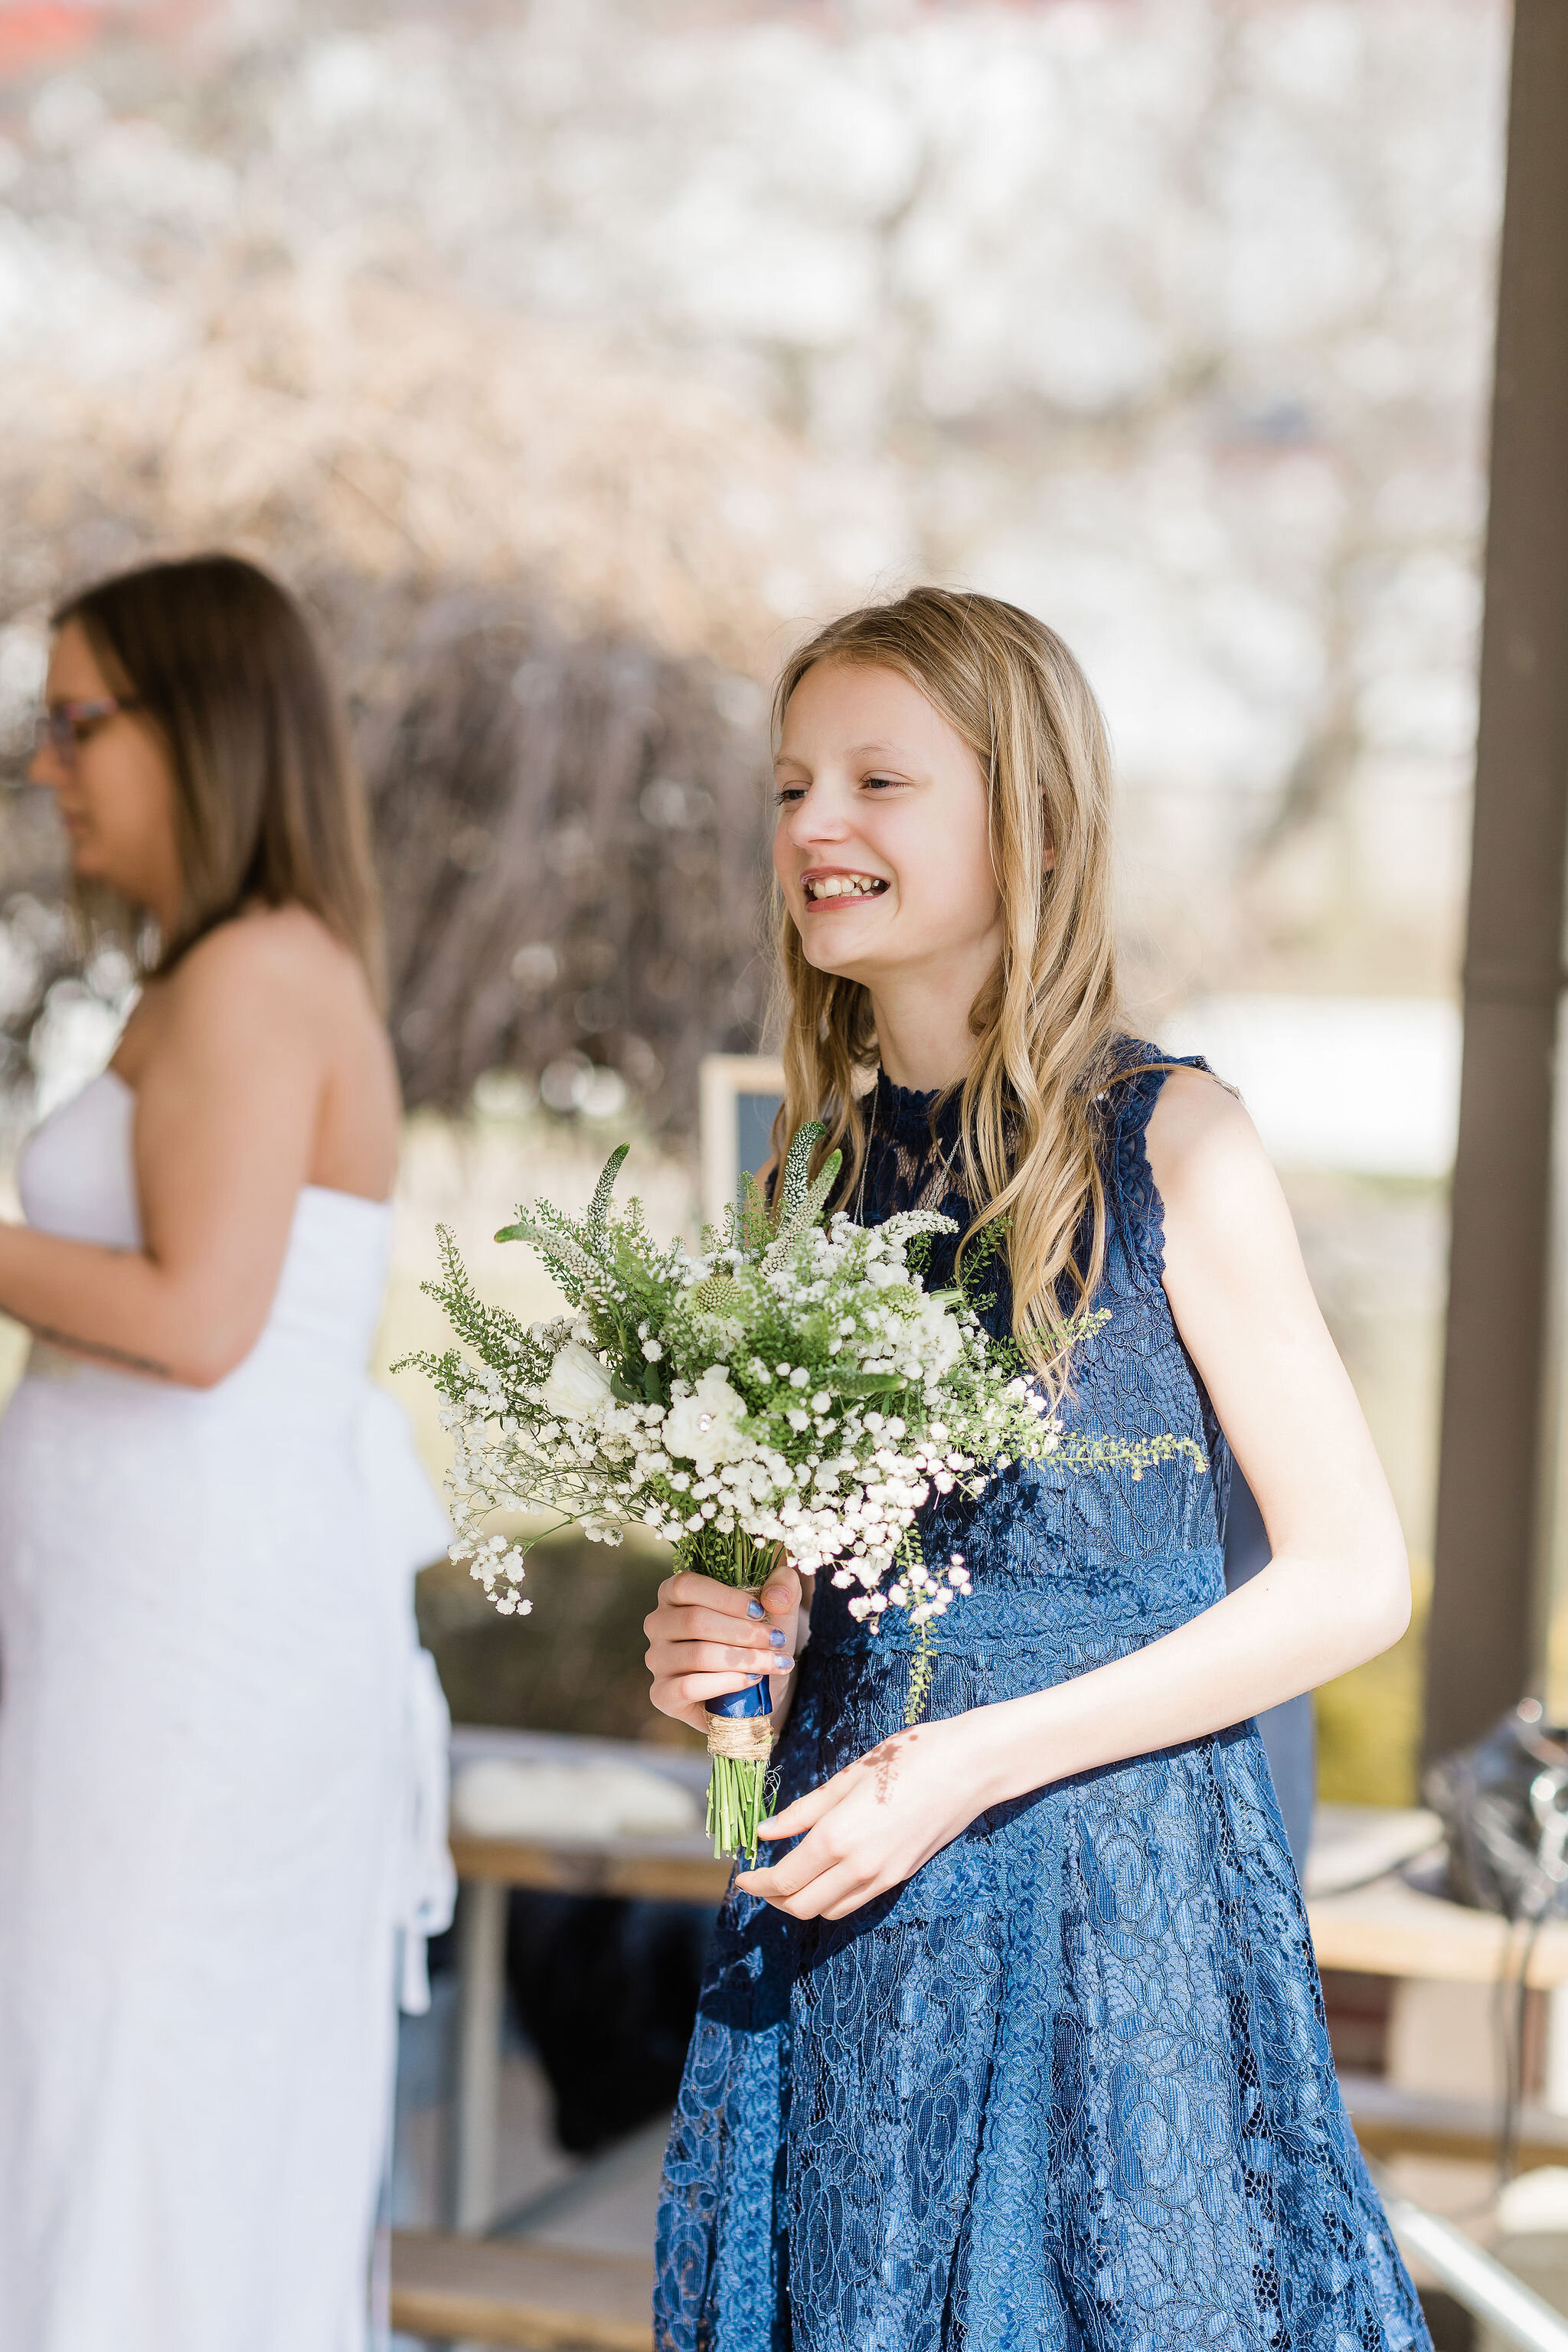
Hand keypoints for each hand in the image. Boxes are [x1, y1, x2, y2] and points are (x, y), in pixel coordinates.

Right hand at [643, 1559, 804, 1736]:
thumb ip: (783, 1584)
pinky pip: (688, 1687)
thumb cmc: (758, 1637)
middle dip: (743, 1632)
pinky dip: (726, 1682)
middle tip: (777, 1641)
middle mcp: (658, 1624)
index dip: (726, 1598)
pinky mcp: (662, 1694)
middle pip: (694, 1621)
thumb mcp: (777, 1606)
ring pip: (697, 1654)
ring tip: (775, 1663)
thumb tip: (775, 1598)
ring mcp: (657, 1660)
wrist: (757, 1688)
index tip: (761, 1611)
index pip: (687, 1585)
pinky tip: (752, 1680)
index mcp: (674, 1593)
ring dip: (743, 1659)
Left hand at [735, 1711, 1000, 1920]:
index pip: (784, 1879)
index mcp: (838, 1837)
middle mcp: (858, 1867)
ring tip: (788, 1877)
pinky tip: (823, 1874)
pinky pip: (854, 1902)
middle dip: (773, 1898)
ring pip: (828, 1911)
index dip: (756, 1882)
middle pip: (800, 1906)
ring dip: (801, 1901)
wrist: (968, 1768)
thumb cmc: (907, 1758)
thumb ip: (803, 1811)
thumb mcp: (847, 1777)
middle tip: (759, 1879)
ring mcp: (882, 1877)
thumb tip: (764, 1832)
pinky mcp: (899, 1877)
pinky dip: (830, 1898)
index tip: (742, 1875)